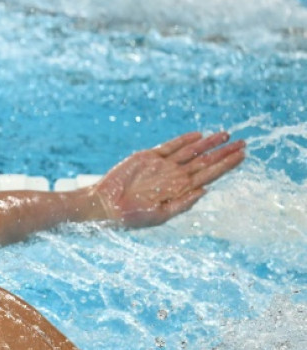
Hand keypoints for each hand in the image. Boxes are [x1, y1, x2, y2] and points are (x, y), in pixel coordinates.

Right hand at [93, 132, 245, 227]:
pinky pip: (170, 146)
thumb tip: (206, 191)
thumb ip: (182, 203)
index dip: (226, 165)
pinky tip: (198, 135)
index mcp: (180, 190)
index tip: (242, 156)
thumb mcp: (160, 215)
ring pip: (191, 151)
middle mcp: (174, 176)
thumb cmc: (131, 216)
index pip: (209, 175)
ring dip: (208, 143)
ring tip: (226, 134)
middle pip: (205, 161)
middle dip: (224, 152)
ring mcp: (162, 165)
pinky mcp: (148, 157)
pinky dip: (184, 140)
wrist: (106, 205)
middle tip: (243, 142)